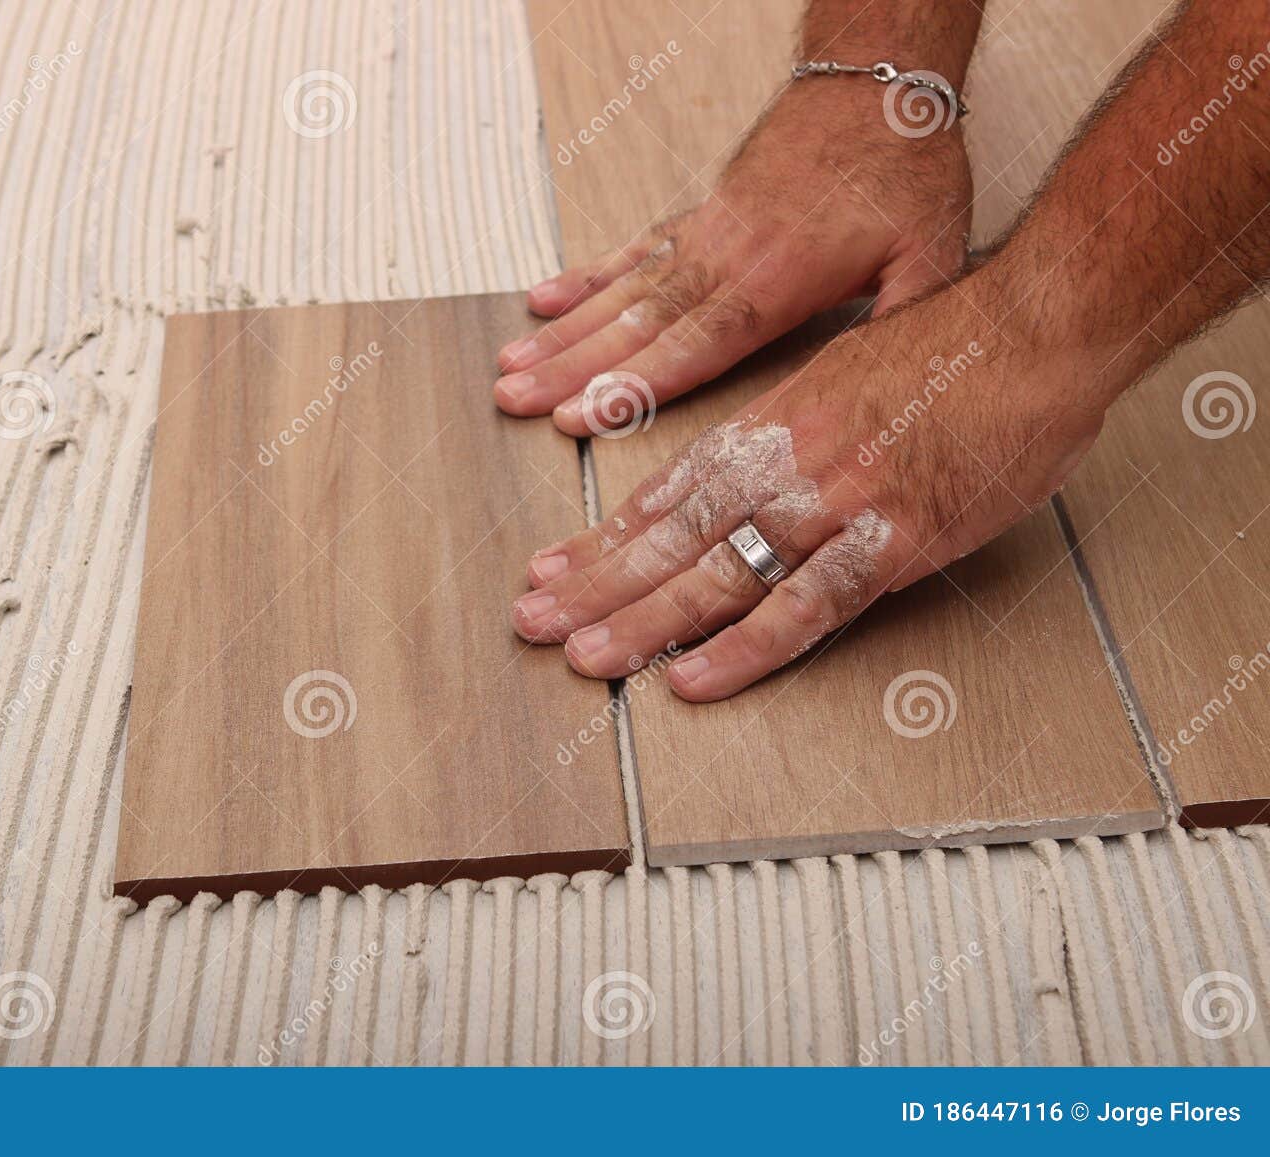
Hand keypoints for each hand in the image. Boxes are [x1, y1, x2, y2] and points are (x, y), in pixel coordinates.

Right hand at [494, 80, 973, 434]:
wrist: (878, 84)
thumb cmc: (903, 169)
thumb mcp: (930, 258)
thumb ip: (902, 326)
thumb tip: (895, 396)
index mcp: (778, 281)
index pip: (693, 346)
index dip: (633, 385)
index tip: (579, 415)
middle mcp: (727, 258)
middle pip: (635, 324)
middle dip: (570, 368)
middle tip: (515, 398)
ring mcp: (704, 235)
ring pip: (619, 291)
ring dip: (561, 331)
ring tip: (510, 363)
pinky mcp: (698, 215)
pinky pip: (630, 251)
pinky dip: (584, 278)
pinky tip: (544, 299)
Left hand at [510, 276, 1107, 701]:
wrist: (1036, 330)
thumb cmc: (954, 352)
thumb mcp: (848, 377)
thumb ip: (797, 431)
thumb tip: (756, 475)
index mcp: (773, 422)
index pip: (671, 491)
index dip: (608, 536)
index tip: (554, 568)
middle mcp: (787, 462)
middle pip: (673, 535)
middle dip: (597, 583)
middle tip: (534, 621)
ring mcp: (834, 502)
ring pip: (719, 573)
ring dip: (647, 621)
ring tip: (586, 657)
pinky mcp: (891, 540)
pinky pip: (806, 606)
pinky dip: (747, 648)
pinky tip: (696, 679)